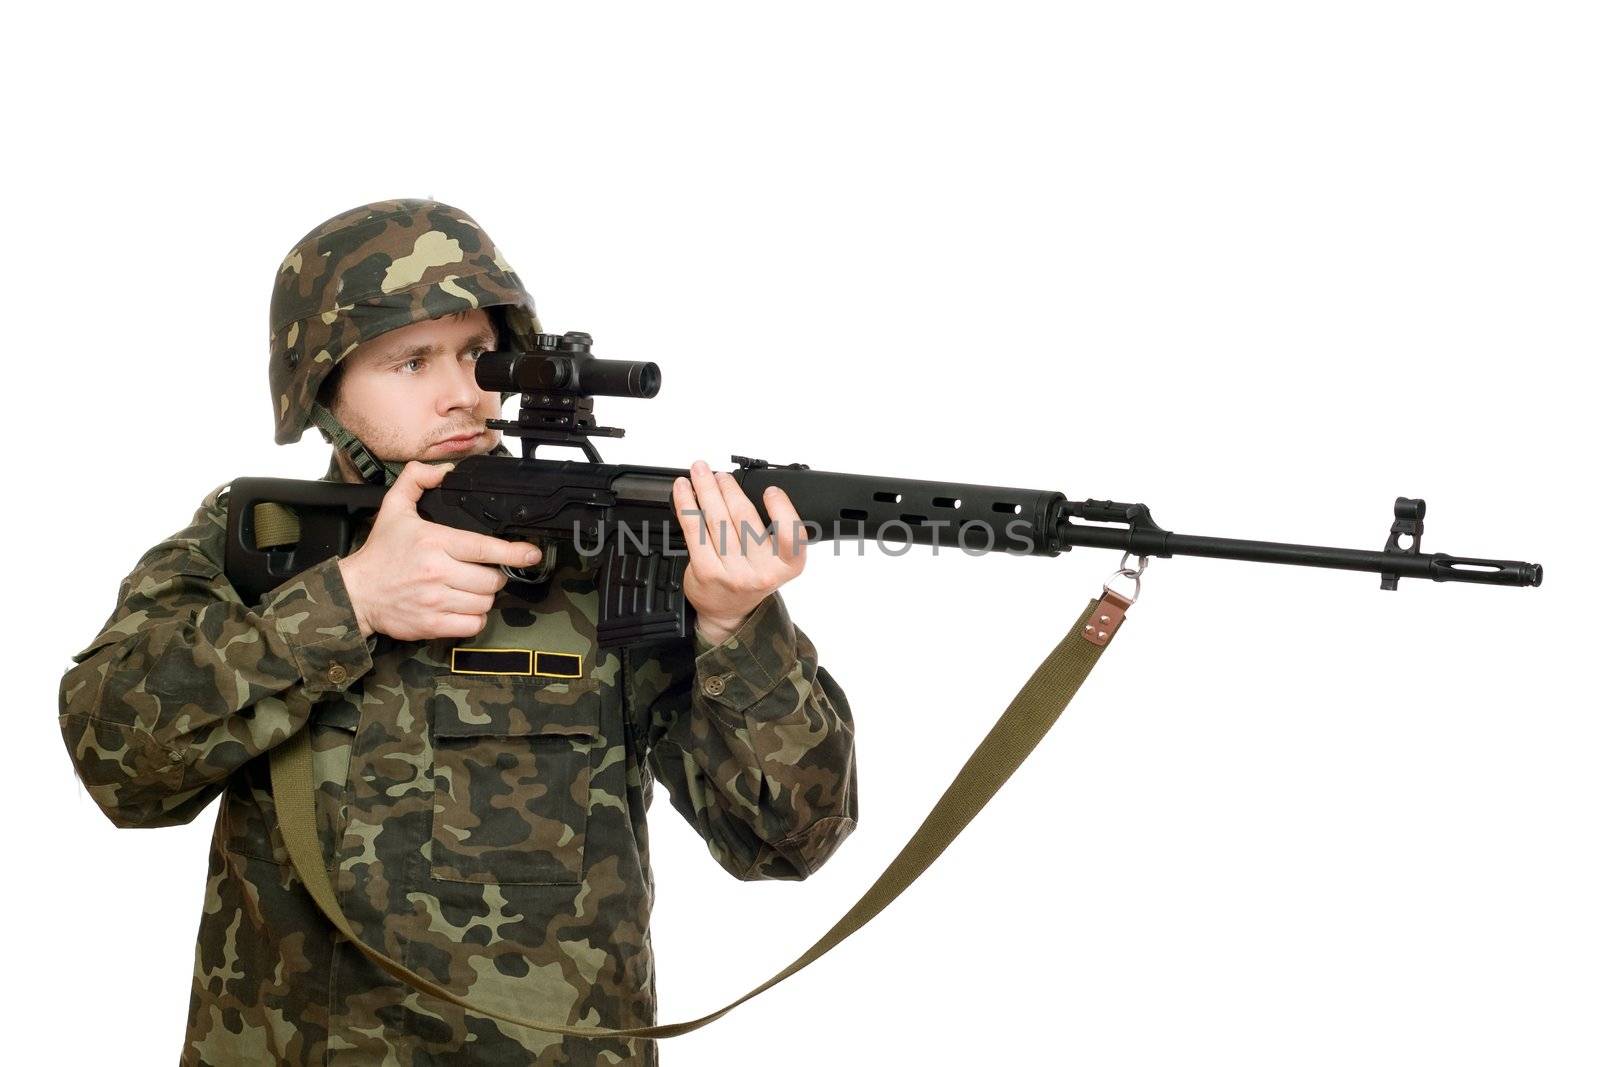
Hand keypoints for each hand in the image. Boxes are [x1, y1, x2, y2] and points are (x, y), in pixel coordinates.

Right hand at [337, 461, 542, 640]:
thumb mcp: (394, 507)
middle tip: (482, 572)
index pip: (484, 548)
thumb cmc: (380, 554)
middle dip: (494, 576)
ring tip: (469, 589)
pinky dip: (474, 619)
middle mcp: (437, 572)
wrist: (355, 593)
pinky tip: (464, 608)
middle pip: (491, 579)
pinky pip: (472, 625)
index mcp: (434, 541)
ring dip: (484, 597)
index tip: (531, 554)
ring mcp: (435, 600)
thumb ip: (417, 479)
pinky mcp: (432, 624)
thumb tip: (445, 470)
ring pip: (485, 603)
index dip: (514, 552)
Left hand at [672, 459, 807, 645]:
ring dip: (706, 489)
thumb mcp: (775, 559)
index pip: (792, 535)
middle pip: (745, 518)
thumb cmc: (751, 576)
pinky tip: (684, 490)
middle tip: (720, 474)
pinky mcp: (706, 572)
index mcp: (787, 566)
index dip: (782, 509)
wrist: (728, 611)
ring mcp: (733, 573)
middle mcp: (762, 572)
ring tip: (700, 472)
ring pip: (717, 520)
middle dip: (730, 488)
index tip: (771, 490)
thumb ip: (771, 529)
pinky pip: (694, 529)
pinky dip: (687, 504)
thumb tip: (743, 487)